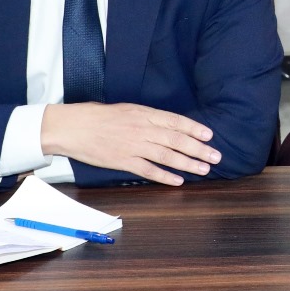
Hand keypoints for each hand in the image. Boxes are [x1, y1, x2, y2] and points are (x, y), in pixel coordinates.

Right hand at [41, 102, 220, 185]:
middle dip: (199, 149)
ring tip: (204, 169)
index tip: (210, 135)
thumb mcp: (127, 109)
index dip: (195, 128)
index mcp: (144, 114)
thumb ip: (148, 117)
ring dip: (188, 163)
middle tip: (216, 156)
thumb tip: (168, 125)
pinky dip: (164, 176)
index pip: (176, 121)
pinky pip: (148, 170)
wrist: (72, 126)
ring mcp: (133, 146)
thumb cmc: (98, 116)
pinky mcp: (123, 162)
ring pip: (167, 155)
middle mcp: (142, 129)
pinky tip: (178, 181)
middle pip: (177, 140)